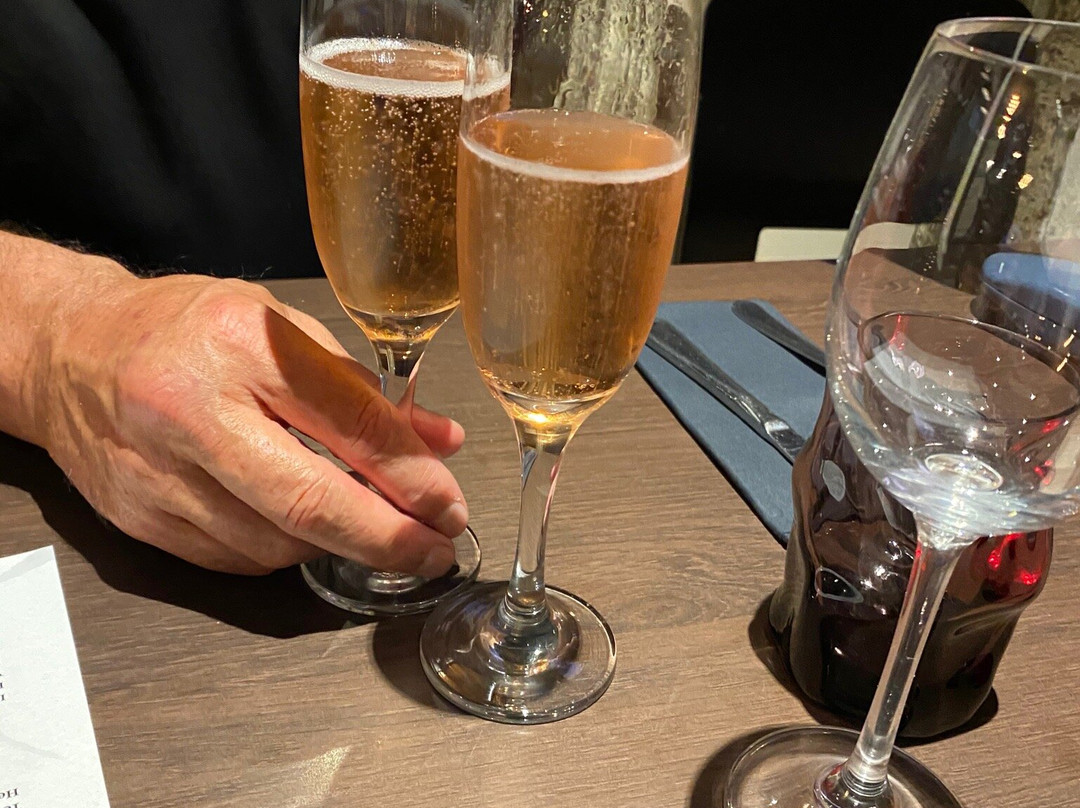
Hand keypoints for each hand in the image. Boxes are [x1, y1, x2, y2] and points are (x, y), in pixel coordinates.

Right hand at [37, 271, 467, 574]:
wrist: (71, 351)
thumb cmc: (185, 328)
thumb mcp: (280, 327)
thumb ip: (360, 388)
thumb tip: (436, 442)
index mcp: (240, 347)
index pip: (348, 424)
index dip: (411, 477)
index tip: (448, 506)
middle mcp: (193, 411)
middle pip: (308, 503)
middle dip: (387, 539)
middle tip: (434, 552)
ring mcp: (158, 473)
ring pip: (275, 544)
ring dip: (337, 548)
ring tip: (370, 531)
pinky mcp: (140, 519)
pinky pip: (235, 559)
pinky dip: (285, 552)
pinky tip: (303, 531)